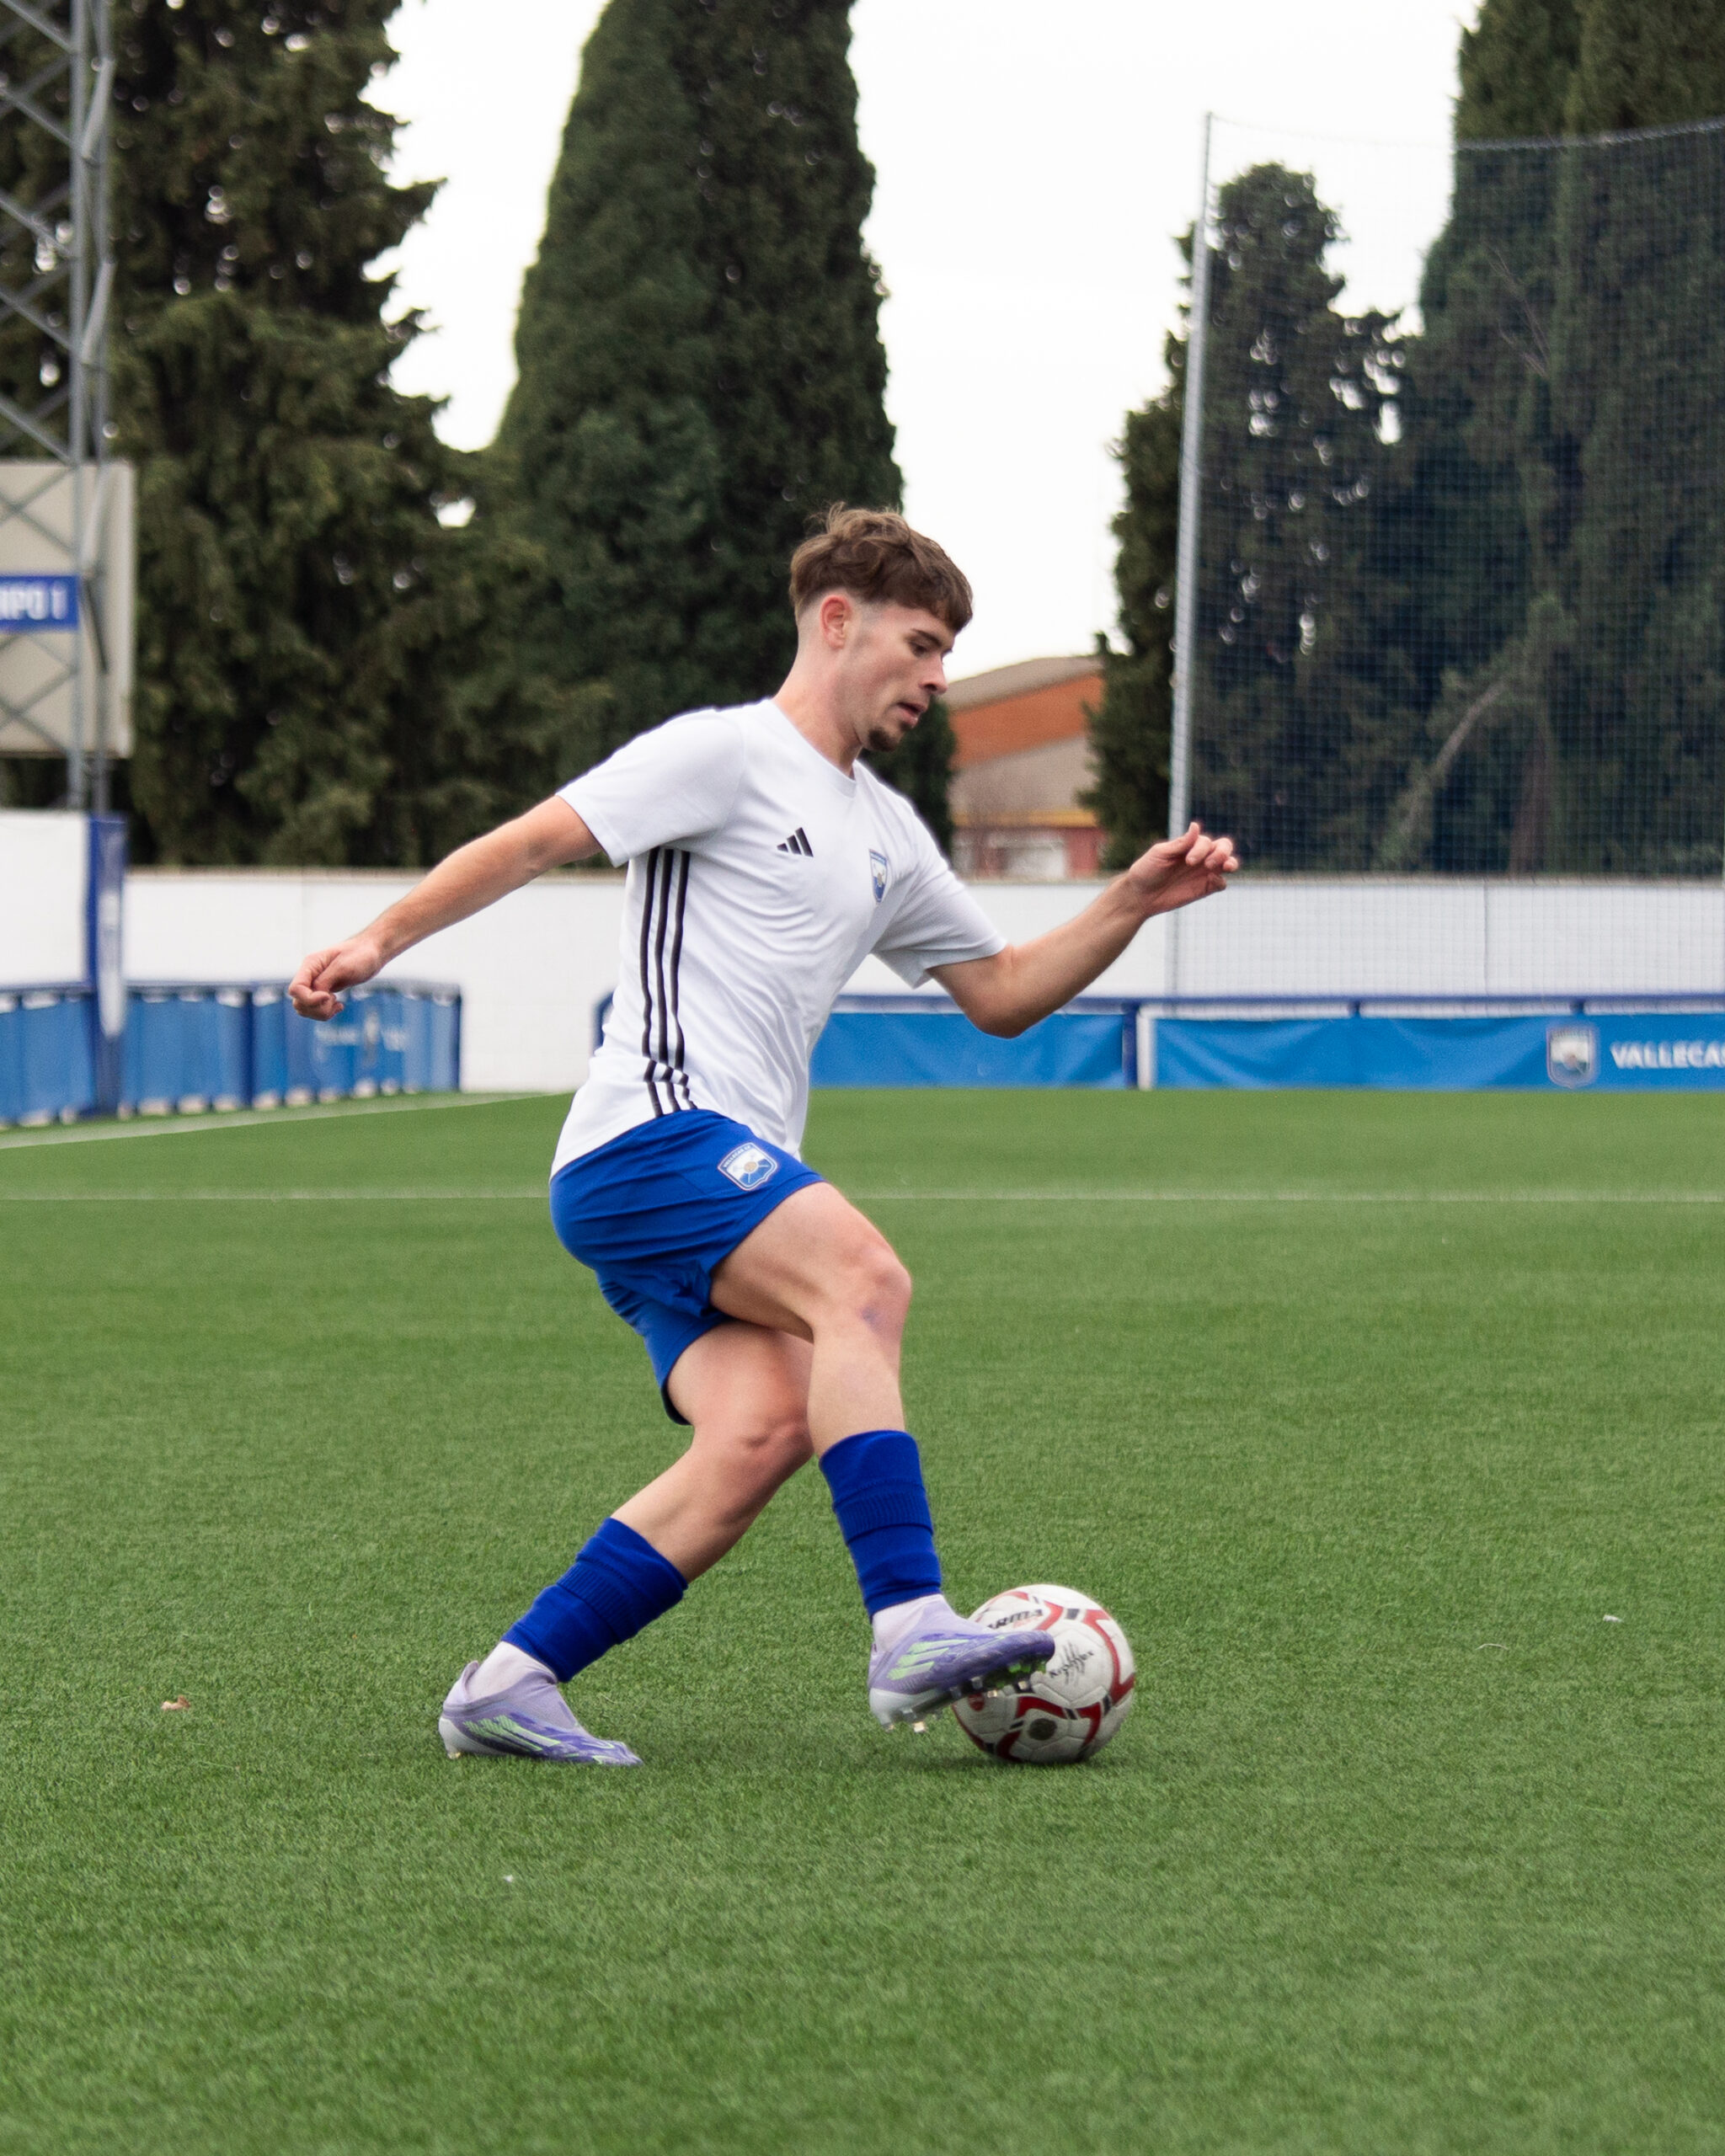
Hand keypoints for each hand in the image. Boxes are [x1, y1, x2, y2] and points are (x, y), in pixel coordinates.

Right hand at [289, 935, 384, 1019]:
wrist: (372, 953)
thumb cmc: (361, 955)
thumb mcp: (343, 967)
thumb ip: (325, 981)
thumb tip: (314, 996)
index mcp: (310, 965)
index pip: (295, 989)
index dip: (309, 999)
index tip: (328, 996)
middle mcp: (309, 975)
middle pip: (298, 1002)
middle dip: (317, 1009)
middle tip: (335, 1001)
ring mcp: (315, 984)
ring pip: (305, 1009)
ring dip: (321, 1012)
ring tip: (337, 1004)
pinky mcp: (324, 991)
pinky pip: (316, 1009)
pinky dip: (326, 1012)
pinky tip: (339, 1006)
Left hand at [1123, 821, 1238, 915]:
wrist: (1140, 896)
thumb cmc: (1146, 870)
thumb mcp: (1161, 853)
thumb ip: (1181, 843)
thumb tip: (1196, 825)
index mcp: (1188, 846)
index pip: (1206, 841)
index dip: (1201, 849)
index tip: (1187, 861)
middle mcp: (1199, 857)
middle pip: (1224, 847)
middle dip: (1222, 852)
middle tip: (1208, 864)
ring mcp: (1203, 873)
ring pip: (1228, 863)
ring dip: (1230, 862)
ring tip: (1226, 867)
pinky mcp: (1204, 889)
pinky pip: (1221, 883)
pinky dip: (1221, 881)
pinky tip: (1212, 880)